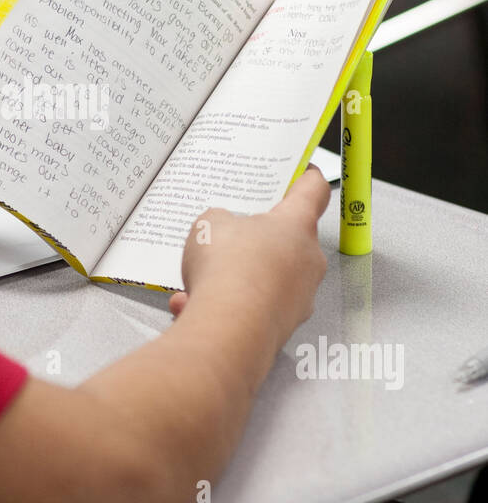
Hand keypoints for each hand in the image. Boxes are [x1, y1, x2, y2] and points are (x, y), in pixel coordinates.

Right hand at [169, 168, 330, 344]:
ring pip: (265, 279)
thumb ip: (220, 221)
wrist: (230, 331)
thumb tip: (223, 231)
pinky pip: (249, 309)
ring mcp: (298, 298)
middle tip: (231, 234)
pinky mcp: (282, 327)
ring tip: (197, 280)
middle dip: (258, 239)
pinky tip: (190, 305)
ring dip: (234, 278)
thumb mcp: (209, 224)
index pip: (313, 192)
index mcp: (296, 226)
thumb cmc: (230, 270)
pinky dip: (221, 307)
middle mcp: (306, 262)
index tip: (302, 171)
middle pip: (288, 241)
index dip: (306, 178)